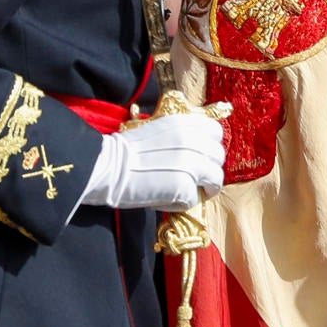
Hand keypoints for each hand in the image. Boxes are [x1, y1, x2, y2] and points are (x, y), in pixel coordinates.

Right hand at [80, 112, 225, 211]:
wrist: (108, 166)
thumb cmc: (127, 150)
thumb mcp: (160, 129)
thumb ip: (183, 135)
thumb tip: (199, 150)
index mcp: (186, 123)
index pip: (216, 132)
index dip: (210, 146)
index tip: (202, 156)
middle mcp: (193, 140)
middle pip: (218, 157)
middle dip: (210, 169)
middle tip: (196, 178)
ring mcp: (191, 164)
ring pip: (216, 179)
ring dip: (205, 188)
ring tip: (188, 192)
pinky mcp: (184, 187)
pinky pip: (194, 199)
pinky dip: (182, 203)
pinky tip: (167, 199)